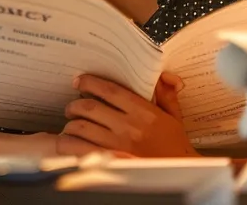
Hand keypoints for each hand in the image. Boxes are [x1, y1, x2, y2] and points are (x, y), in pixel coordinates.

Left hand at [60, 72, 198, 156]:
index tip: (80, 82)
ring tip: (71, 125)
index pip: (109, 90)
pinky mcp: (108, 162)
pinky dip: (68, 143)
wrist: (178, 172)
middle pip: (89, 107)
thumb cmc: (174, 146)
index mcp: (143, 112)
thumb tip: (162, 75)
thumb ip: (166, 94)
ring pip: (80, 127)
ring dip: (70, 124)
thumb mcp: (173, 116)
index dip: (90, 82)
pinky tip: (69, 142)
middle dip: (74, 105)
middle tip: (72, 107)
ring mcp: (117, 145)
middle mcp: (128, 127)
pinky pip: (78, 149)